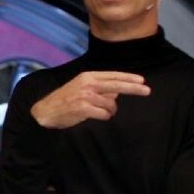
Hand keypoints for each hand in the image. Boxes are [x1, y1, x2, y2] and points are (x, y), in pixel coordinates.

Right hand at [31, 71, 149, 128]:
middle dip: (134, 88)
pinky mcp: (83, 108)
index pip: (113, 76)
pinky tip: (95, 116)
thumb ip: (99, 87)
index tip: (142, 81)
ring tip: (98, 112)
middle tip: (147, 91)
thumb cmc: (64, 100)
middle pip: (117, 85)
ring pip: (111, 104)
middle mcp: (88, 84)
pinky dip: (103, 116)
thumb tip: (117, 91)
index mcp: (88, 76)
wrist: (45, 111)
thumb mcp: (80, 87)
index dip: (129, 78)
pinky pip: (104, 114)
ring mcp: (85, 96)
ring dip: (109, 111)